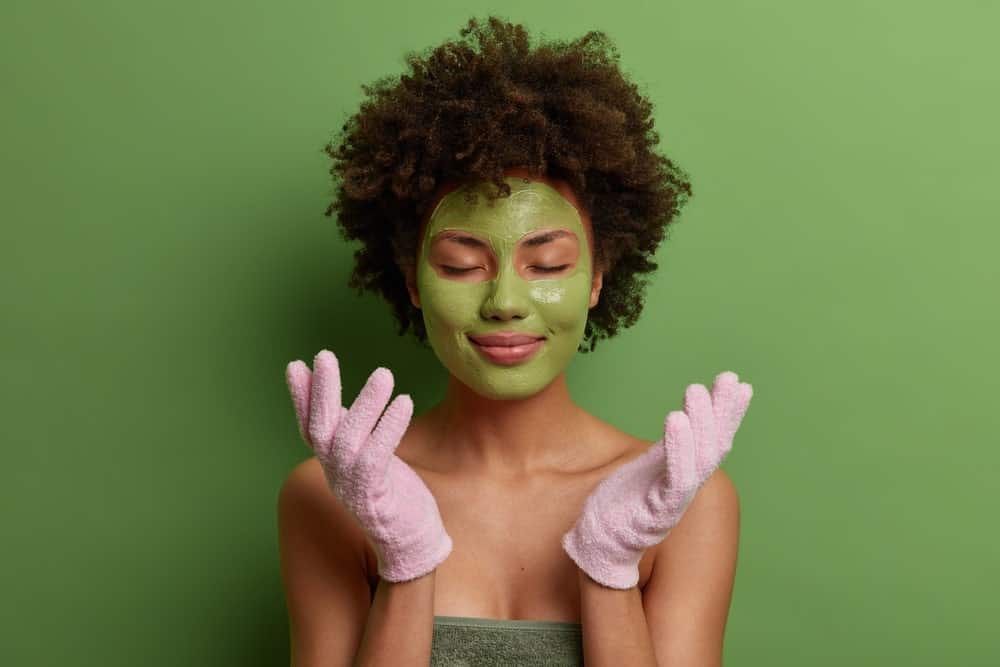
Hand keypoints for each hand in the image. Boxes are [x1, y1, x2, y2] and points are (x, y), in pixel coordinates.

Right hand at [285, 350, 452, 581]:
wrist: (410, 547)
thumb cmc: (394, 499)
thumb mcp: (369, 460)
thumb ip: (355, 433)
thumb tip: (339, 404)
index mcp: (334, 464)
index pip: (310, 427)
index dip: (301, 398)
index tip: (295, 365)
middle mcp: (336, 475)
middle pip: (320, 428)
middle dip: (321, 391)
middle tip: (324, 356)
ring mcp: (353, 488)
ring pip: (348, 440)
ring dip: (365, 404)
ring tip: (383, 373)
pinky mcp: (375, 499)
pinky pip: (376, 458)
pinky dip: (388, 428)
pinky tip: (403, 403)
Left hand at [562, 371, 752, 588]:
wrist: (598, 550)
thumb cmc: (618, 507)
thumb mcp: (643, 470)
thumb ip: (666, 451)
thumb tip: (682, 421)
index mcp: (679, 473)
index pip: (710, 439)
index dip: (726, 412)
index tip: (737, 382)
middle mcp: (682, 488)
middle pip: (713, 447)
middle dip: (723, 413)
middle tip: (730, 378)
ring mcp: (671, 502)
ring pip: (697, 461)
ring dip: (701, 424)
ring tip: (697, 391)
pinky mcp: (656, 514)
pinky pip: (675, 480)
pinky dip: (679, 449)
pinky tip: (677, 419)